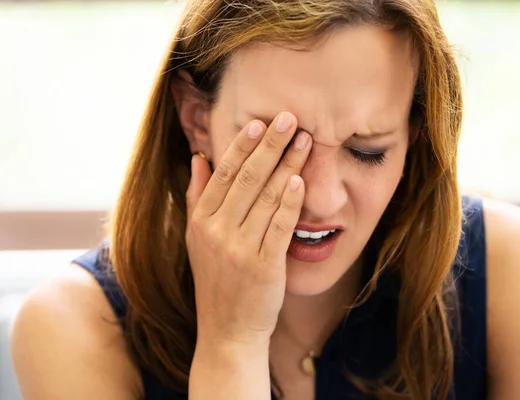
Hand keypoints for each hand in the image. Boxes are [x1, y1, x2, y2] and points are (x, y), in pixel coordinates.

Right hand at [185, 111, 311, 347]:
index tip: (259, 123)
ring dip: (287, 166)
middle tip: (288, 118)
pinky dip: (290, 202)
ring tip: (304, 141)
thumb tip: (200, 158)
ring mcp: (239, 249)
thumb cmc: (217, 282)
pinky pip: (279, 227)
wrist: (227, 331)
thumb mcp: (196, 239)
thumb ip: (197, 197)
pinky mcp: (263, 266)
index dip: (242, 146)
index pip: (222, 174)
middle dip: (269, 146)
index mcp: (200, 222)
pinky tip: (300, 180)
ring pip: (265, 198)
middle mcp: (216, 232)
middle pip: (245, 179)